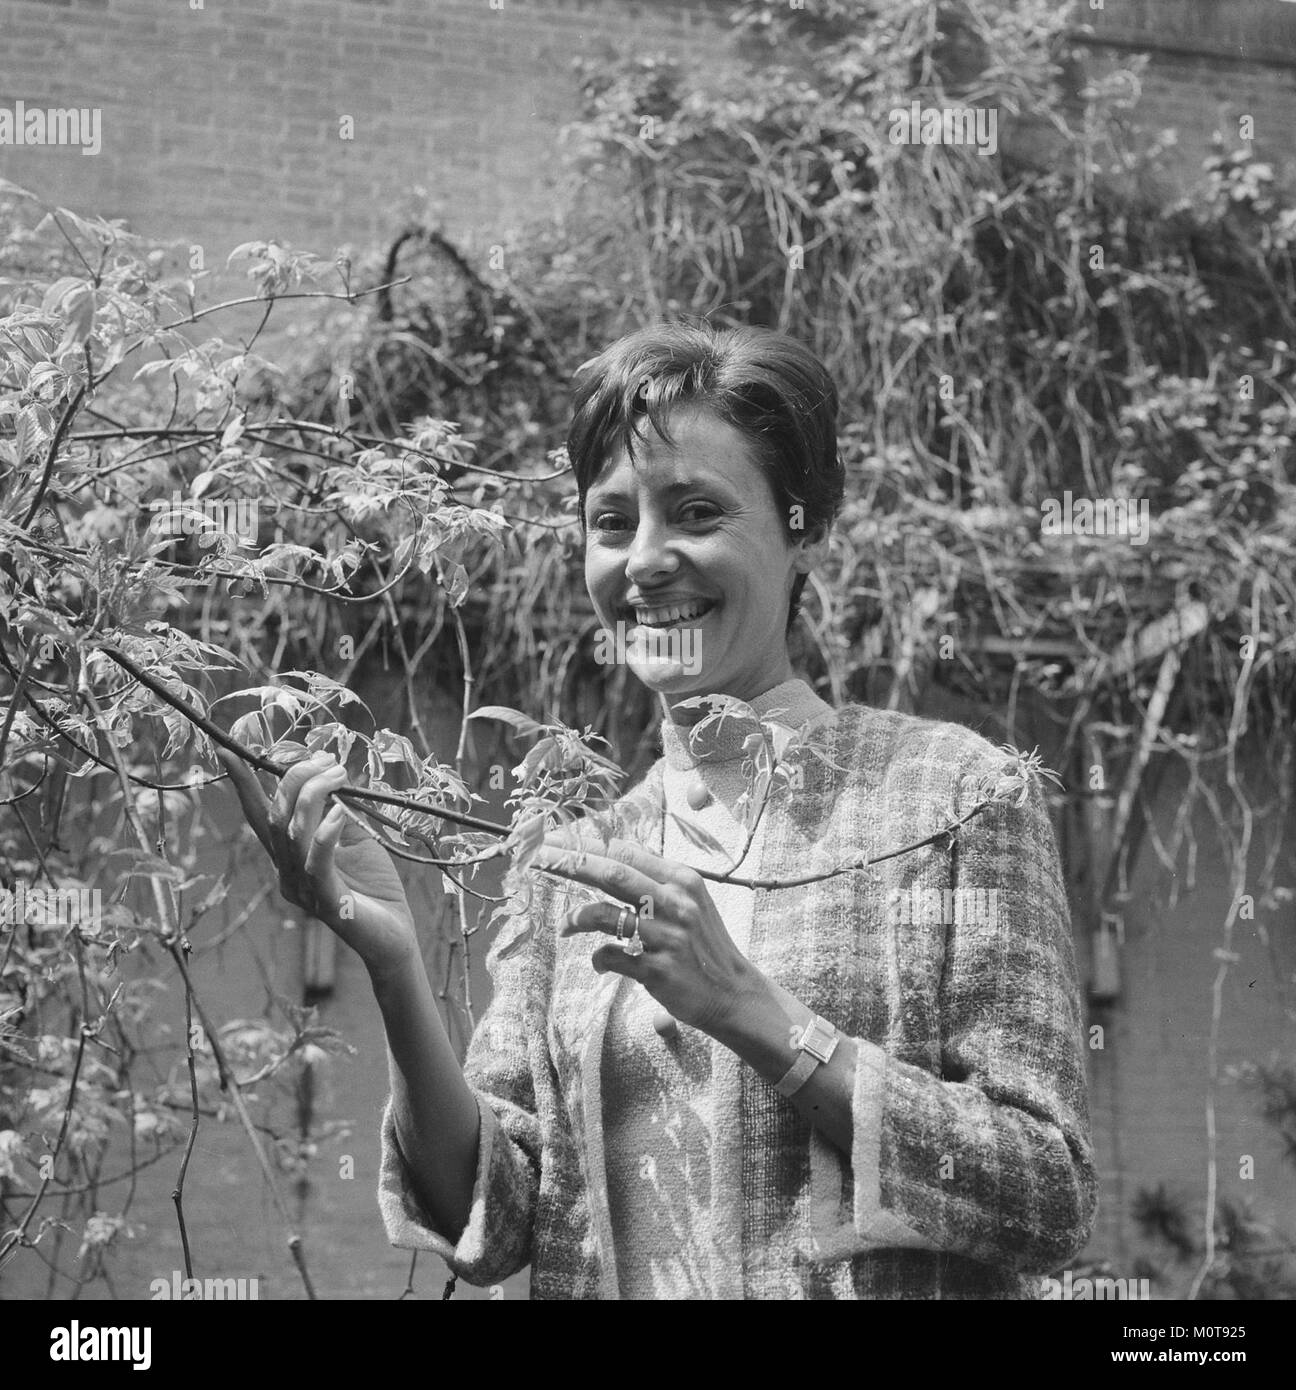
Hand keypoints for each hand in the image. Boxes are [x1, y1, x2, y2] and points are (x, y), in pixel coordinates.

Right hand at [216, 748, 417, 980]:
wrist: (394, 936)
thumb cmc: (374, 887)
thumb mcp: (355, 839)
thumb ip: (336, 811)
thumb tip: (329, 776)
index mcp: (288, 856)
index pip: (259, 815)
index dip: (242, 784)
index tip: (226, 750)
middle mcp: (287, 872)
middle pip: (274, 816)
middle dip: (295, 778)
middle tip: (327, 759)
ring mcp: (304, 888)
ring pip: (292, 832)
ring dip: (314, 794)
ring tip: (338, 772)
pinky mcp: (328, 901)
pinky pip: (318, 861)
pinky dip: (327, 832)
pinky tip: (340, 812)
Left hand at [536, 827, 761, 1036]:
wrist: (734, 994)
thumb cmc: (704, 945)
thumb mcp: (690, 902)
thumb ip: (656, 879)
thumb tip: (611, 853)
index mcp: (681, 879)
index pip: (625, 851)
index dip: (585, 845)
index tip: (555, 841)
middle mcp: (675, 902)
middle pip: (610, 872)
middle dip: (567, 862)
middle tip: (535, 858)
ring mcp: (666, 936)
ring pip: (603, 914)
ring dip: (574, 917)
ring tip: (564, 926)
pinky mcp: (657, 970)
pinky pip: (610, 956)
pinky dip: (597, 959)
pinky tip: (600, 964)